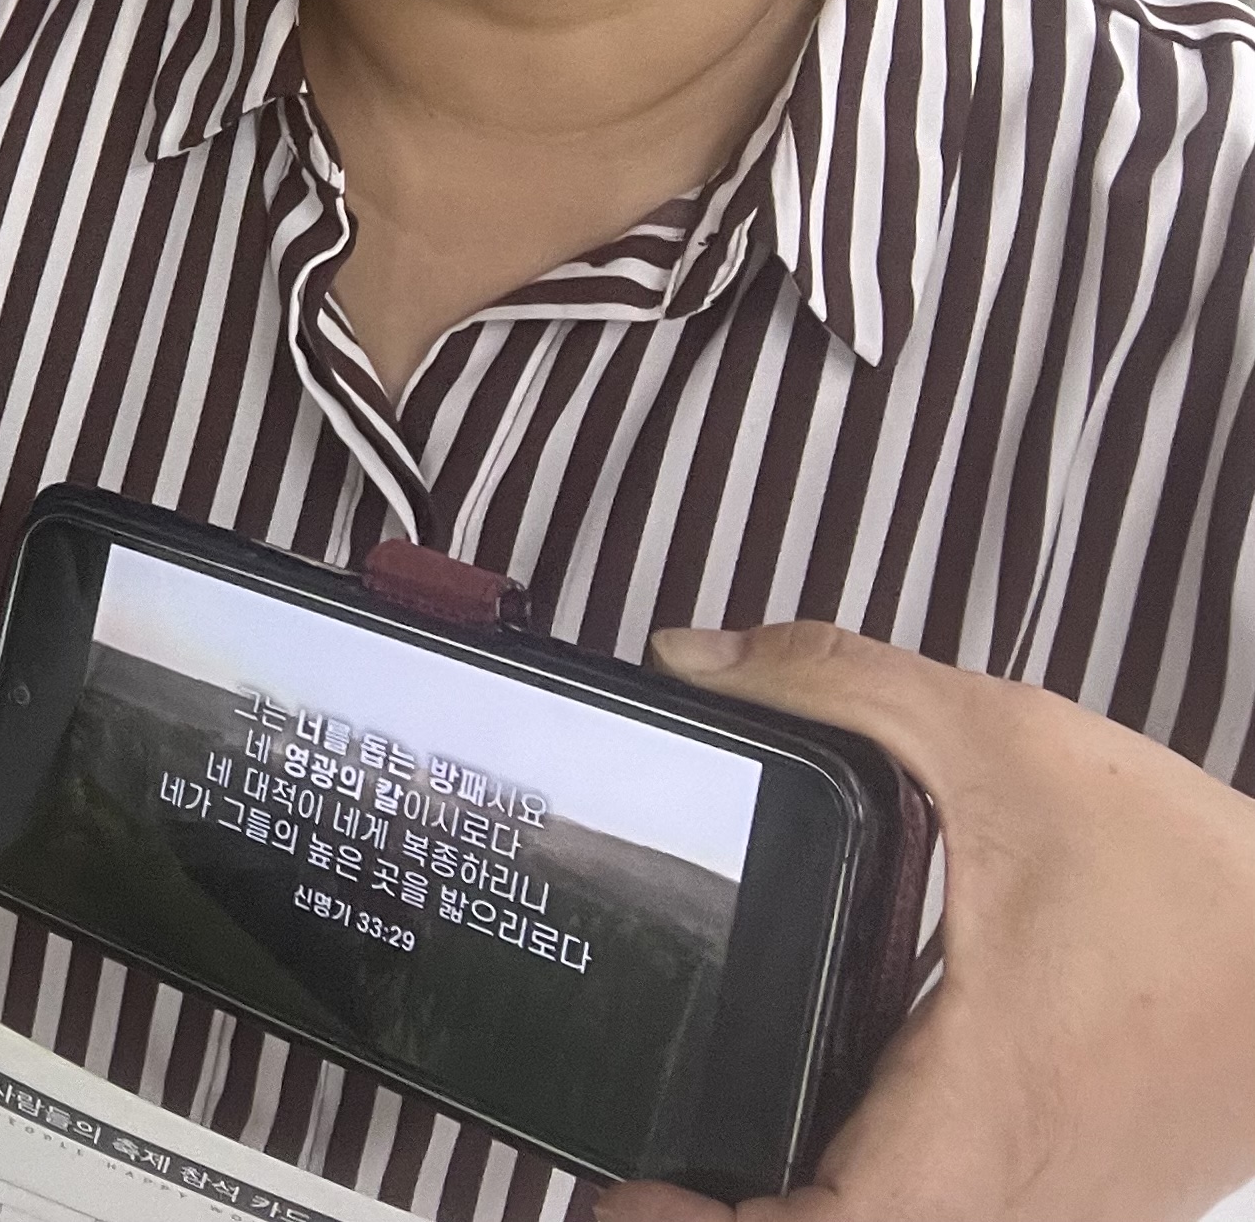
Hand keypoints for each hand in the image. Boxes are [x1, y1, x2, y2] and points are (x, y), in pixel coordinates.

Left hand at [593, 621, 1254, 1221]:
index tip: (626, 1190)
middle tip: (640, 1165)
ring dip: (808, 1202)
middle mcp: (1018, 1192)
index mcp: (979, 1119)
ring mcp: (1060, 1204)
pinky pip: (956, 1205)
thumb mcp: (1008, 745)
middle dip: (734, 1220)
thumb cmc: (1212, 886)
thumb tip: (697, 657)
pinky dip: (878, 1182)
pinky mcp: (1087, 1187)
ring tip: (702, 1147)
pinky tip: (825, 1111)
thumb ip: (843, 685)